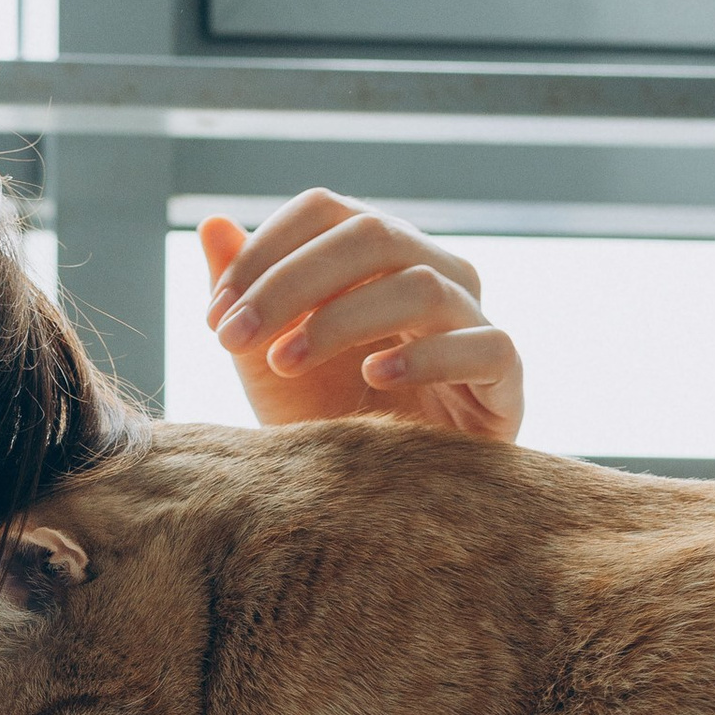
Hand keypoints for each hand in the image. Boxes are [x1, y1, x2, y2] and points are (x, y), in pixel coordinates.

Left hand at [199, 192, 523, 439]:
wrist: (375, 502)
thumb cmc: (326, 418)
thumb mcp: (266, 360)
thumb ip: (244, 294)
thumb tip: (211, 224)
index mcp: (377, 256)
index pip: (327, 212)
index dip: (266, 251)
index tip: (216, 316)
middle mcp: (431, 273)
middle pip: (373, 234)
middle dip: (290, 282)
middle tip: (234, 337)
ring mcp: (472, 321)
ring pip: (422, 284)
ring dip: (341, 319)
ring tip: (285, 361)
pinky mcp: (503, 378)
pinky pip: (483, 346)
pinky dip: (426, 357)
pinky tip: (376, 377)